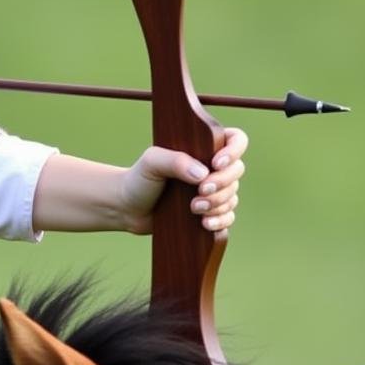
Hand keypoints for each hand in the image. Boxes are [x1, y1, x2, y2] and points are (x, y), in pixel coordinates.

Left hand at [118, 126, 246, 234]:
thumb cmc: (138, 179)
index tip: (216, 163)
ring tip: (194, 209)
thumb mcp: (152, 162)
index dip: (234, 151)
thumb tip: (202, 174)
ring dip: (217, 203)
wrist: (127, 208)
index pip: (235, 140)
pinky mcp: (209, 212)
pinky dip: (220, 220)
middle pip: (237, 171)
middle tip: (200, 191)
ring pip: (232, 195)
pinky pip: (227, 216)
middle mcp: (211, 167)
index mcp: (203, 147)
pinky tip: (205, 224)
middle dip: (222, 183)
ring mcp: (212, 190)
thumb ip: (175, 161)